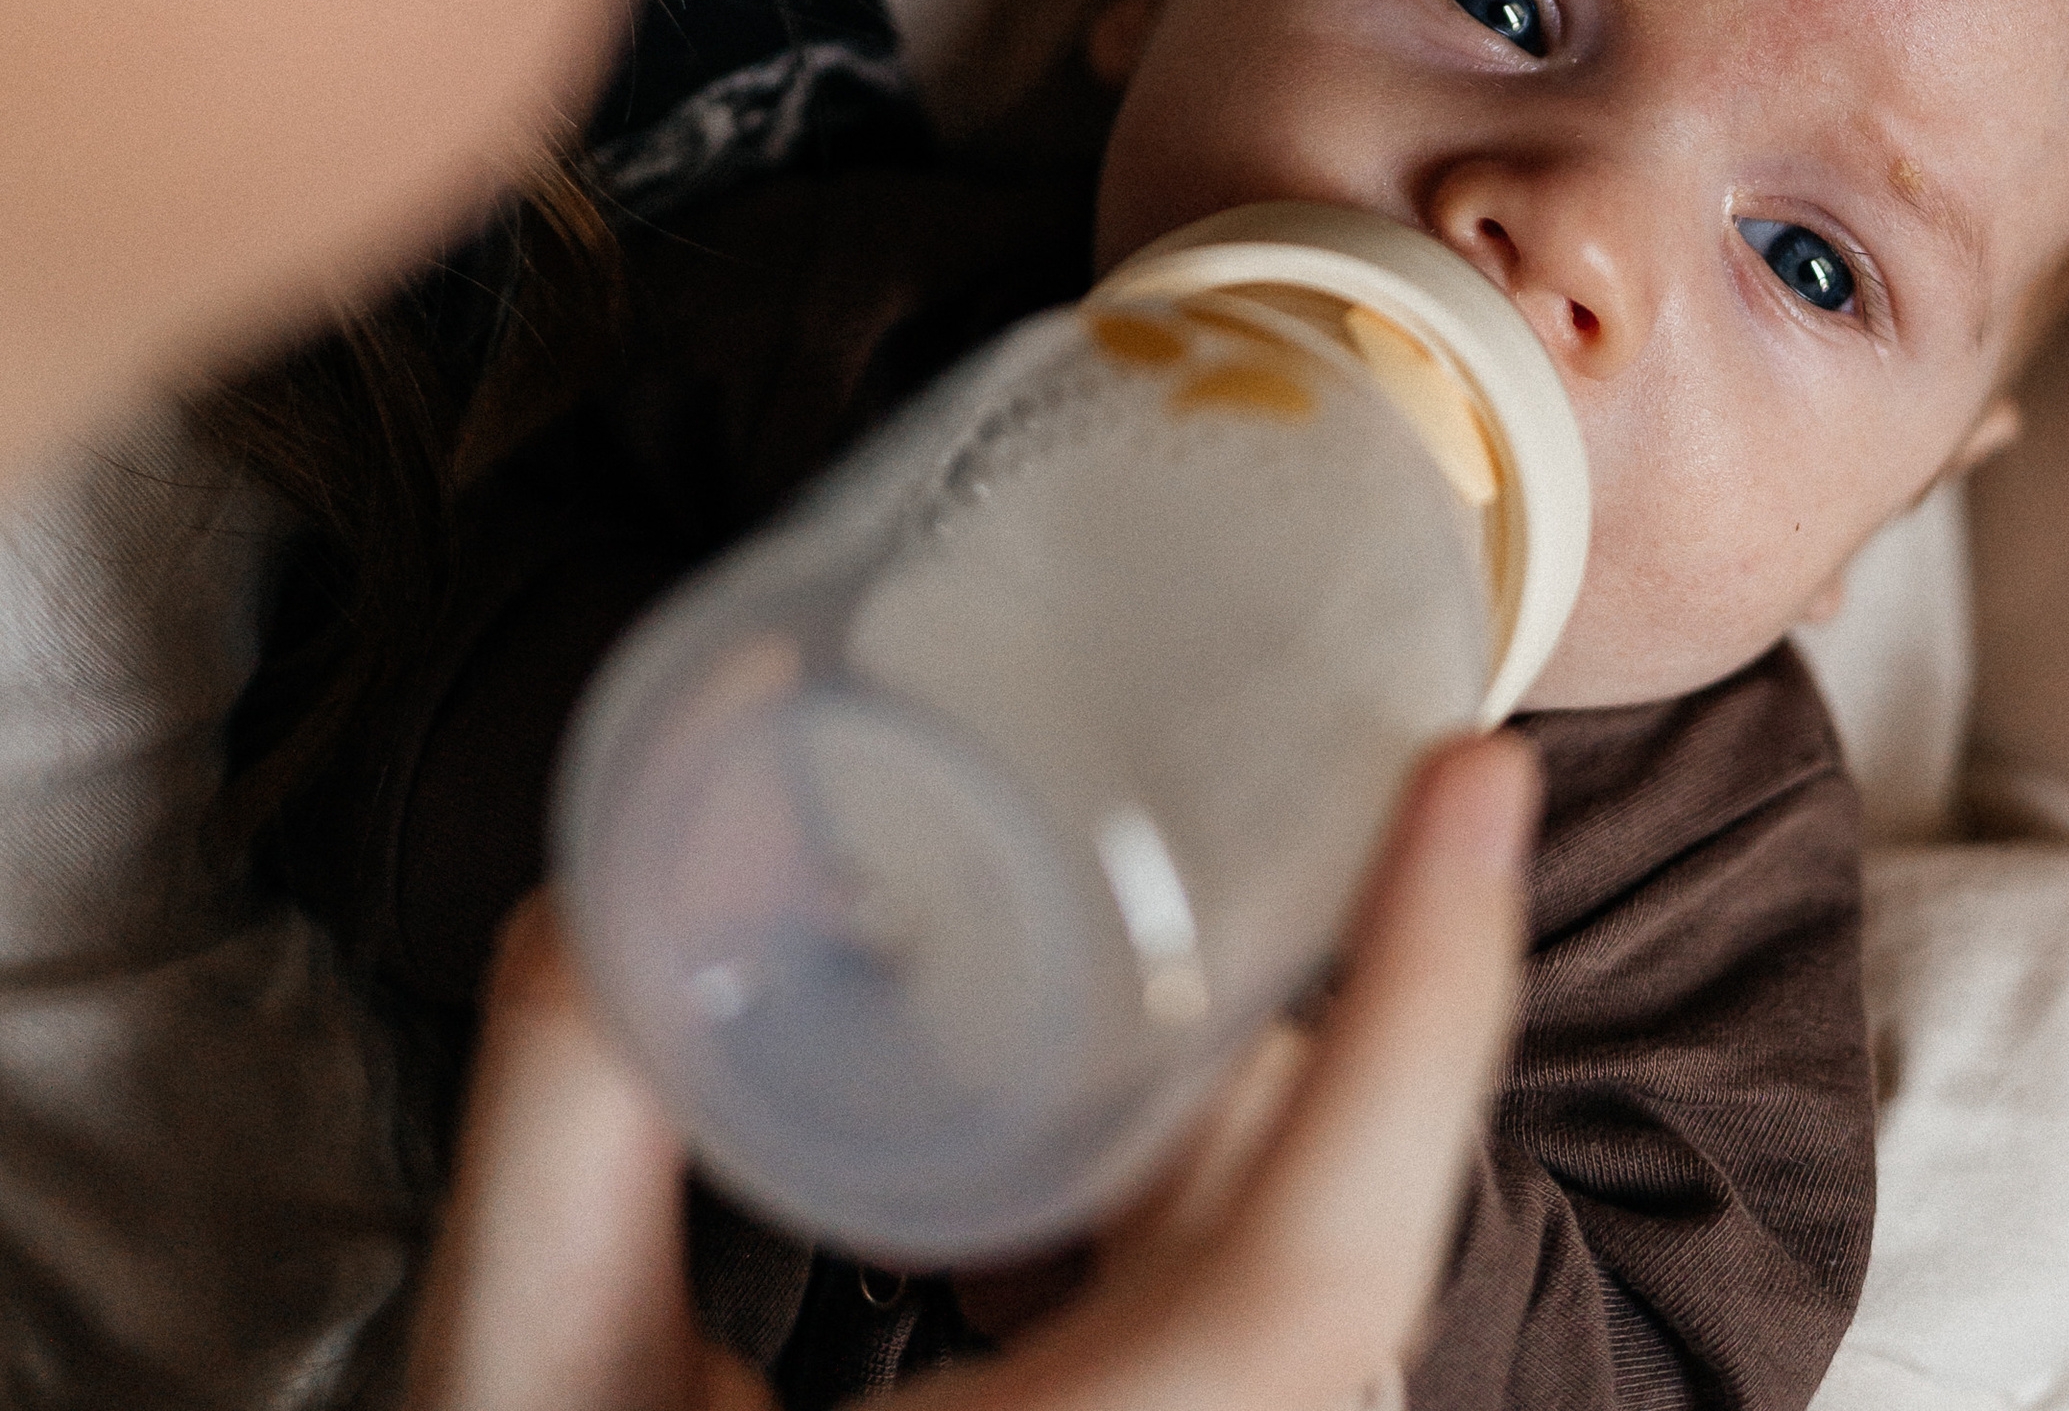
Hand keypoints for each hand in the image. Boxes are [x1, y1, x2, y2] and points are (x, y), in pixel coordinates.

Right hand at [403, 731, 1537, 1410]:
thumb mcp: (534, 1374)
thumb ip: (576, 1090)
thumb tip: (662, 810)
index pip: (1317, 1259)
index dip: (1427, 1007)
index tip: (1472, 778)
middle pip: (1301, 1206)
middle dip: (1219, 1015)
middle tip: (1104, 842)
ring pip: (1279, 1259)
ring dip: (1168, 1133)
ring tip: (998, 1052)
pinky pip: (1235, 1332)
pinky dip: (1142, 1240)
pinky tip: (987, 1241)